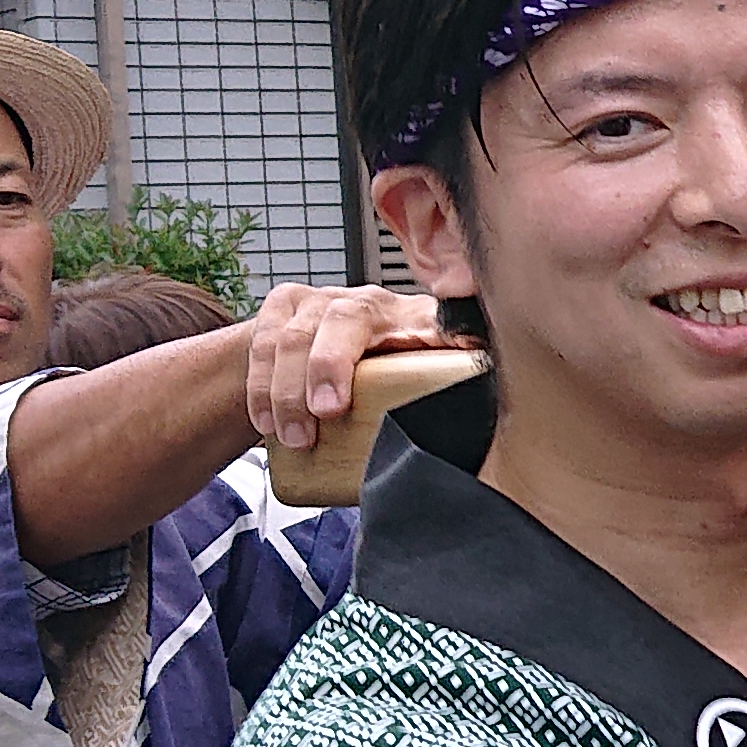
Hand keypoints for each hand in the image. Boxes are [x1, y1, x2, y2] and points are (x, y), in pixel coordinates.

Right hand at [237, 283, 452, 454]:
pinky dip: (259, 387)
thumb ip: (448, 404)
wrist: (317, 361)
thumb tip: (487, 444)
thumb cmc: (382, 381)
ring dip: (287, 389)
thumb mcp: (421, 390)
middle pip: (348, 317)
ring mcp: (321, 301)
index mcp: (418, 322)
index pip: (433, 318)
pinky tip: (266, 423)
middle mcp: (370, 304)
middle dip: (332, 363)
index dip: (439, 334)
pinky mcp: (282, 308)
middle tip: (328, 412)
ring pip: (296, 334)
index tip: (440, 365)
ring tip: (296, 438)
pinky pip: (262, 343)